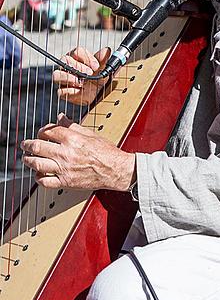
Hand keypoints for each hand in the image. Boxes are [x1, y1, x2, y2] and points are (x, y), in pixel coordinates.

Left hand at [21, 114, 135, 190]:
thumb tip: (61, 117)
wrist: (115, 169)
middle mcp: (66, 153)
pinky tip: (38, 174)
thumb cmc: (105, 152)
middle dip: (28, 145)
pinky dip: (38, 178)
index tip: (41, 133)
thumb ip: (72, 125)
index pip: (48, 131)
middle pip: (38, 146)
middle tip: (25, 145)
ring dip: (28, 160)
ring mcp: (64, 168)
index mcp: (72, 139)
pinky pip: (45, 181)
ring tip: (26, 159)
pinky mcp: (66, 182)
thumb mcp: (90, 133)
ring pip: (37, 164)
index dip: (41, 130)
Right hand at [53, 46, 110, 104]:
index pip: (76, 52)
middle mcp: (67, 66)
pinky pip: (61, 91)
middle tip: (90, 73)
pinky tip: (79, 91)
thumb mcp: (103, 68)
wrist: (99, 93)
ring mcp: (63, 79)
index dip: (86, 58)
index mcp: (77, 57)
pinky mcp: (63, 92)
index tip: (96, 66)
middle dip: (78, 67)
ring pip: (57, 75)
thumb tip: (106, 51)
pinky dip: (70, 91)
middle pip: (65, 60)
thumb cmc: (98, 76)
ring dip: (69, 78)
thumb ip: (104, 59)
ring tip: (81, 82)